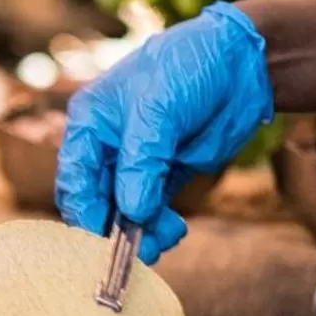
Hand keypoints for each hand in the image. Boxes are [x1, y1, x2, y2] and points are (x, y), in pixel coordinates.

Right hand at [56, 2, 272, 261]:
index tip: (102, 239)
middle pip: (95, 204)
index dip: (84, 212)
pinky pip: (152, 214)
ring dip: (138, 235)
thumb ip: (142, 163)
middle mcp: (106, 149)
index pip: (74, 180)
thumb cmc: (188, 68)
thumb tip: (133, 212)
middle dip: (111, 230)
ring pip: (124, 215)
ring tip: (161, 241)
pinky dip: (159, 229)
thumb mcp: (158, 110)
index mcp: (89, 126)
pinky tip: (173, 231)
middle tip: (131, 253)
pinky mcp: (165, 178)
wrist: (242, 62)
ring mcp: (136, 166)